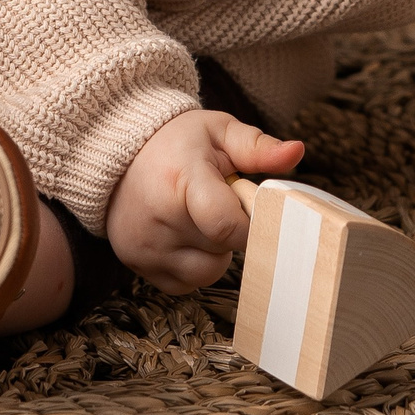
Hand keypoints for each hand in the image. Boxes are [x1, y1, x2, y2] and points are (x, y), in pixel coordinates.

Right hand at [103, 109, 304, 291]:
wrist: (118, 152)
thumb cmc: (176, 142)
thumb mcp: (219, 131)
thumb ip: (258, 147)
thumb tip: (296, 152)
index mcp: (180, 180)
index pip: (226, 226)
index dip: (249, 223)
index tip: (249, 208)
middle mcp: (157, 218)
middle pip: (221, 251)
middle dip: (230, 232)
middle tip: (217, 203)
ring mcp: (144, 246)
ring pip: (206, 273)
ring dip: (213, 253)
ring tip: (199, 220)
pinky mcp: (137, 265)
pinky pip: (185, 283)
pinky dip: (192, 265)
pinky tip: (183, 235)